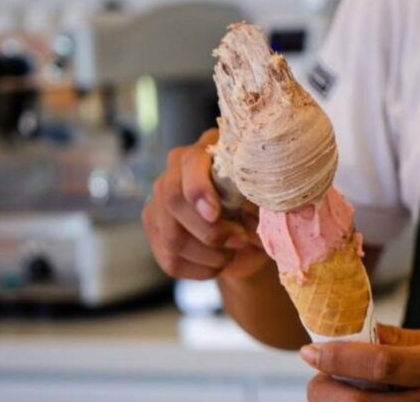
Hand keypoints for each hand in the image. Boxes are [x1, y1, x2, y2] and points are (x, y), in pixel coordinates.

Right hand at [142, 128, 269, 280]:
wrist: (248, 235)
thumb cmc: (258, 207)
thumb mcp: (264, 198)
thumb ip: (258, 197)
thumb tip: (254, 208)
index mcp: (204, 151)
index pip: (190, 163)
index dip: (199, 189)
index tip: (215, 214)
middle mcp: (173, 172)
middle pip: (174, 201)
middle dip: (209, 230)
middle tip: (239, 240)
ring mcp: (159, 203)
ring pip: (173, 237)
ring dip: (210, 254)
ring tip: (232, 253)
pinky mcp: (155, 233)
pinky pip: (171, 261)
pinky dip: (201, 269)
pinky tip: (219, 263)